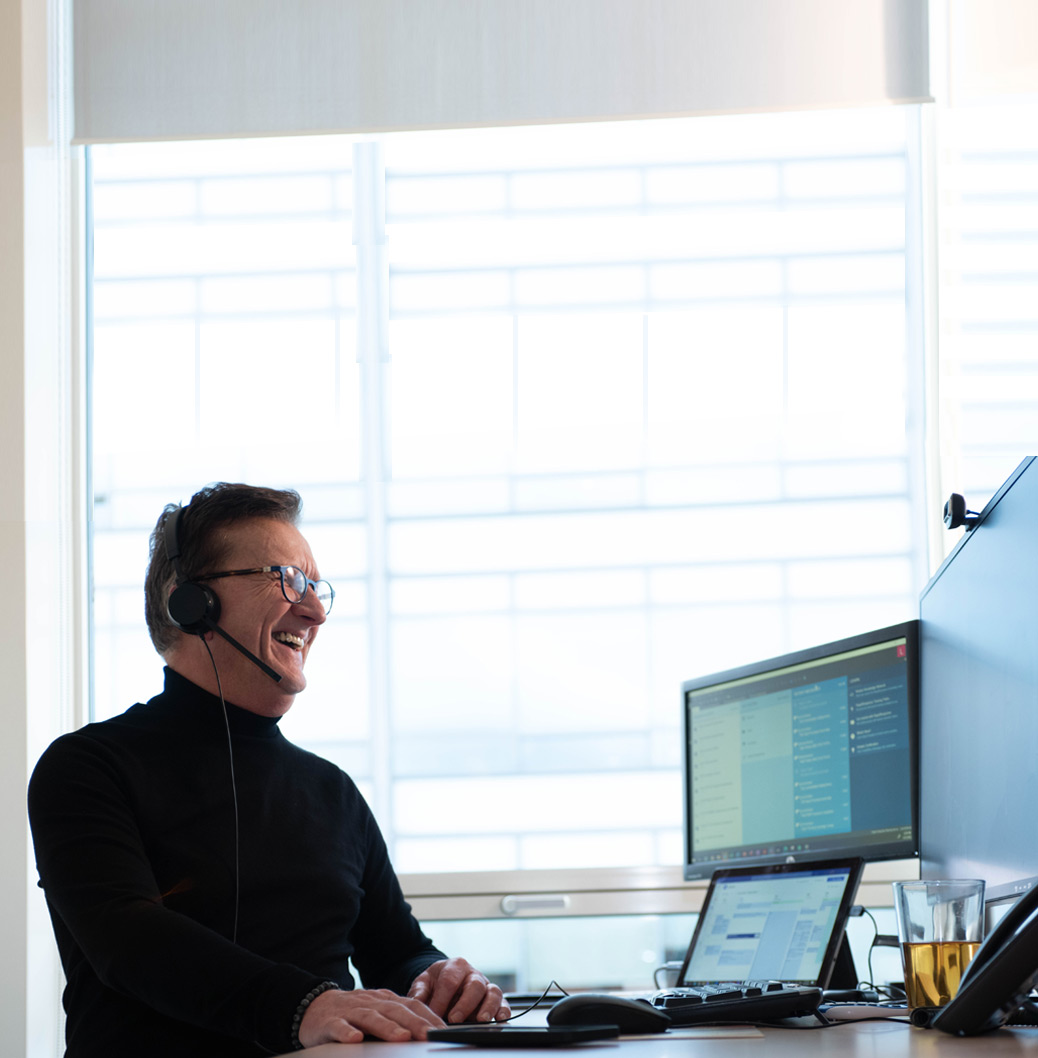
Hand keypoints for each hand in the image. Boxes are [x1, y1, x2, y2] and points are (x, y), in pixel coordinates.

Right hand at [297, 987, 445, 1045]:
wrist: (314, 1006)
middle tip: (429, 1035)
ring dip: (387, 1027)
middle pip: (395, 1010)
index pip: (411, 1005)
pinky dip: (347, 1032)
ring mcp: (350, 1011)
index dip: (428, 1016)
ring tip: (402, 1038)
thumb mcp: (378, 1012)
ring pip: (370, 1017)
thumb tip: (428, 1031)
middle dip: (414, 1023)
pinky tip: (355, 1039)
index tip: (444, 1030)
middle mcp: (370, 1002)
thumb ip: (399, 1018)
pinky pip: (338, 1027)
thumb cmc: (352, 1014)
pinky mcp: (329, 1022)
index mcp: (384, 1000)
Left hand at [407, 957, 511, 1023]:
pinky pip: (504, 1002)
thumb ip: (419, 992)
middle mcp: (473, 974)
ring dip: (488, 1006)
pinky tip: (500, 1019)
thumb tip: (416, 1003)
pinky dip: (504, 1010)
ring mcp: (485, 985)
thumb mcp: (424, 982)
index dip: (441, 998)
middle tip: (455, 1018)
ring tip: (481, 1020)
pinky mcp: (494, 998)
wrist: (446, 980)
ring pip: (493, 992)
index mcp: (455, 966)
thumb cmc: (436, 982)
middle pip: (474, 985)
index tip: (434, 1014)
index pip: (449, 980)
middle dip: (465, 1003)